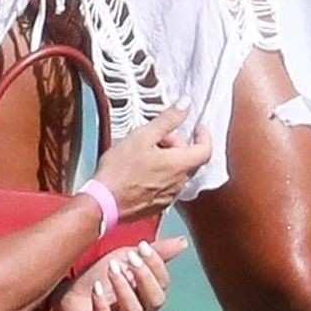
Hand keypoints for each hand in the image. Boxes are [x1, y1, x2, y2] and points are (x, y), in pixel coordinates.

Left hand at [48, 236, 188, 310]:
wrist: (67, 294)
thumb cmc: (100, 277)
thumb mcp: (126, 258)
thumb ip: (154, 253)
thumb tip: (183, 241)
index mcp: (147, 294)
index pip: (164, 284)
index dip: (156, 265)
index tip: (142, 246)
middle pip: (155, 301)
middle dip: (144, 278)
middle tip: (128, 259)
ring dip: (124, 288)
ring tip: (111, 269)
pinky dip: (103, 305)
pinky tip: (97, 288)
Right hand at [93, 105, 212, 220]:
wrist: (104, 203)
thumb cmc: (120, 171)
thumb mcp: (143, 135)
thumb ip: (168, 119)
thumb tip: (185, 104)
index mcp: (179, 165)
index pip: (205, 150)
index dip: (204, 136)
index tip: (198, 127)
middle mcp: (179, 183)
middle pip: (190, 160)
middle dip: (178, 145)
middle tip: (158, 137)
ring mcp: (170, 196)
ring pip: (178, 173)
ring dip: (169, 160)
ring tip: (146, 153)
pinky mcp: (158, 205)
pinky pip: (168, 186)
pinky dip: (162, 175)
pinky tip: (142, 170)